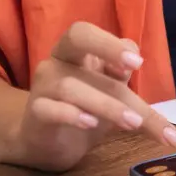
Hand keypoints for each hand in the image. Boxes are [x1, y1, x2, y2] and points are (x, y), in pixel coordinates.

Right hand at [12, 22, 175, 170]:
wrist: (46, 141)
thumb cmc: (82, 108)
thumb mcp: (111, 94)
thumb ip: (127, 80)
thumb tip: (141, 65)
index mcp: (77, 50)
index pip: (90, 33)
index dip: (112, 43)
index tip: (138, 62)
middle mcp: (58, 60)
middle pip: (76, 37)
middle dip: (107, 47)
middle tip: (135, 66)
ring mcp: (43, 86)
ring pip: (71, 86)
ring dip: (106, 104)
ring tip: (133, 122)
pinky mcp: (35, 113)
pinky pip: (48, 109)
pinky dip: (71, 115)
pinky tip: (91, 124)